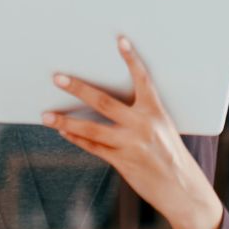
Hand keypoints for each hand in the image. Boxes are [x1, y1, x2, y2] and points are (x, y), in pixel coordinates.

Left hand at [42, 34, 223, 228]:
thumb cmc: (172, 155)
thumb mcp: (163, 128)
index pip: (142, 79)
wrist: (182, 188)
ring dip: (66, 121)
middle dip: (78, 88)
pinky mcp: (122, 162)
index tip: (120, 40)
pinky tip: (63, 132)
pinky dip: (77, 138)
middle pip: (104, 102)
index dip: (131, 59)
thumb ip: (142, 115)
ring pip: (91, 128)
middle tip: (58, 78)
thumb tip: (112, 104)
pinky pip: (93, 147)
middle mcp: (142, 125)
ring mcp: (130, 144)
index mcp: (156, 112)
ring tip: (47, 115)